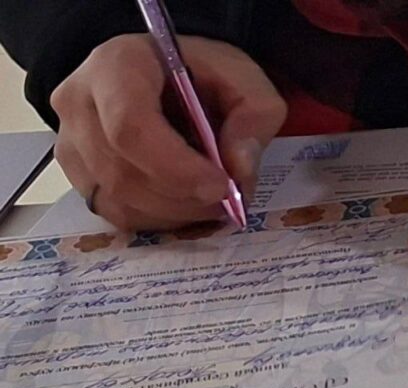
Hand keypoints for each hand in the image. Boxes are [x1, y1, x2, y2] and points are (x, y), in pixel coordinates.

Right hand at [51, 34, 285, 229]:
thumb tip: (239, 169)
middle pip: (121, 171)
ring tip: (213, 200)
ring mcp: (70, 140)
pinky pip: (114, 212)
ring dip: (175, 211)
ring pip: (117, 198)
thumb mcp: (245, 79)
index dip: (176, 167)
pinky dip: (158, 218)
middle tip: (227, 199)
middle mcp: (79, 101)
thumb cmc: (203, 73)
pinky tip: (187, 203)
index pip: (129, 127)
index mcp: (116, 65)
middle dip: (182, 196)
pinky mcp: (78, 173)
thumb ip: (254, 116)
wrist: (167, 74)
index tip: (221, 186)